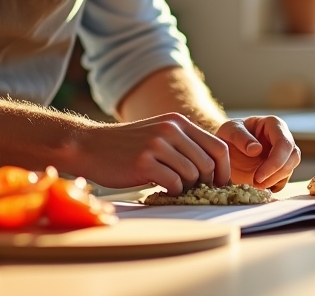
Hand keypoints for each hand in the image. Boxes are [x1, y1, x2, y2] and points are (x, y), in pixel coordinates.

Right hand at [68, 113, 230, 192]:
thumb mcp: (159, 134)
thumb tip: (214, 170)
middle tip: (194, 190)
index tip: (219, 184)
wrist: (89, 145)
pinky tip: (161, 188)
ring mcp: (157, 145)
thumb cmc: (127, 146)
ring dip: (186, 187)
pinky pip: (173, 184)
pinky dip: (172, 191)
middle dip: (206, 182)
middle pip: (208, 163)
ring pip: (192, 175)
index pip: (218, 146)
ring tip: (173, 187)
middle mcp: (170, 130)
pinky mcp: (144, 162)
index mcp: (178, 122)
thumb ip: (184, 144)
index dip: (224, 169)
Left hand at [215, 116, 300, 189]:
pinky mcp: (280, 167)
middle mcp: (283, 137)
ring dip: (275, 180)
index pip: (284, 143)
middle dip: (276, 173)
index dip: (275, 162)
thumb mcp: (228, 132)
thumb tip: (257, 149)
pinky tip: (259, 187)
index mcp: (273, 124)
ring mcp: (283, 153)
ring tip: (255, 185)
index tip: (258, 176)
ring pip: (290, 168)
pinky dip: (274, 186)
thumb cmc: (228, 135)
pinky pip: (284, 178)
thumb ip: (240, 137)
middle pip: (293, 157)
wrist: (224, 149)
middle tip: (256, 184)